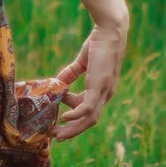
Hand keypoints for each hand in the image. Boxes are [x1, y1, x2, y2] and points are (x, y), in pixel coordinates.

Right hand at [48, 18, 125, 140]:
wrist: (110, 31)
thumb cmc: (98, 43)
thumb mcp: (82, 62)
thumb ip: (71, 73)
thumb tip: (57, 83)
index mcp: (103, 90)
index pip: (88, 110)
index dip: (73, 115)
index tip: (57, 112)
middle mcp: (105, 94)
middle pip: (89, 121)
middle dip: (72, 130)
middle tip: (55, 136)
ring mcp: (103, 92)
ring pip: (88, 119)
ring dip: (72, 128)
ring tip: (56, 132)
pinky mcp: (99, 86)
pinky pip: (87, 108)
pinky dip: (75, 116)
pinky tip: (63, 117)